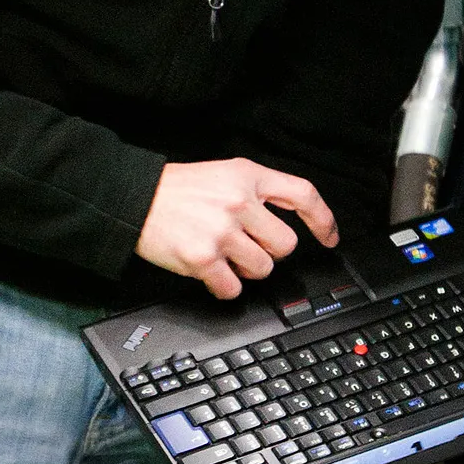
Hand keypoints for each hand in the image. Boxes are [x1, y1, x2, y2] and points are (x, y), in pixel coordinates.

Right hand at [135, 159, 338, 298]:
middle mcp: (239, 202)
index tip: (329, 237)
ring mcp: (222, 231)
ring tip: (224, 256)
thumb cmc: (177, 189)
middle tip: (247, 246)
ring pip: (263, 269)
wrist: (134, 199)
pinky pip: (233, 289)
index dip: (323, 220)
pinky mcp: (203, 258)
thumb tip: (285, 222)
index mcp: (248, 176)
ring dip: (246, 270)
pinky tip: (211, 272)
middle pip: (286, 244)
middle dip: (270, 251)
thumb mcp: (223, 174)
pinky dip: (224, 287)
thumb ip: (256, 192)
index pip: (303, 195)